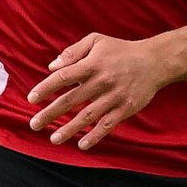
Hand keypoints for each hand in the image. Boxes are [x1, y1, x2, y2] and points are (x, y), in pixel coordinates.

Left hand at [26, 33, 173, 148]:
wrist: (155, 61)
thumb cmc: (121, 50)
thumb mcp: (96, 41)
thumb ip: (73, 52)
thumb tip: (51, 66)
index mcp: (92, 64)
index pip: (63, 77)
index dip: (46, 88)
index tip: (31, 99)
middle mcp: (102, 81)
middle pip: (71, 100)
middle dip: (50, 113)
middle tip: (34, 124)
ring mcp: (114, 97)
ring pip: (87, 116)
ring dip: (69, 129)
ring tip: (53, 138)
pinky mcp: (125, 109)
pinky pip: (107, 125)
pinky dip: (95, 136)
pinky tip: (81, 144)